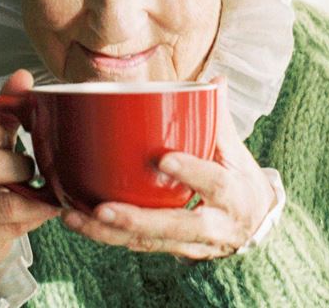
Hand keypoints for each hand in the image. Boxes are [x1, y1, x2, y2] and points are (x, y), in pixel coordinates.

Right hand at [0, 69, 59, 298]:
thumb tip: (23, 76)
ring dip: (34, 195)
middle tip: (33, 167)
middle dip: (21, 165)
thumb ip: (6, 105)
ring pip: (3, 203)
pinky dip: (34, 216)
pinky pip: (9, 228)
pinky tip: (41, 208)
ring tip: (46, 188)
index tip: (10, 138)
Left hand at [60, 76, 275, 259]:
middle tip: (103, 209)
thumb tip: (215, 80)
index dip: (191, 172)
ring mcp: (191, 242)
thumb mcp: (237, 152)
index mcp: (232, 195)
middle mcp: (214, 225)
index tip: (163, 159)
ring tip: (74, 217)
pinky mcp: (172, 248)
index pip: (214, 182)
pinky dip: (108, 237)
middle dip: (137, 220)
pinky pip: (139, 246)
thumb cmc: (241, 181)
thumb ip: (220, 117)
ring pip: (149, 242)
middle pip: (174, 226)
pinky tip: (80, 222)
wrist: (254, 224)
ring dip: (109, 234)